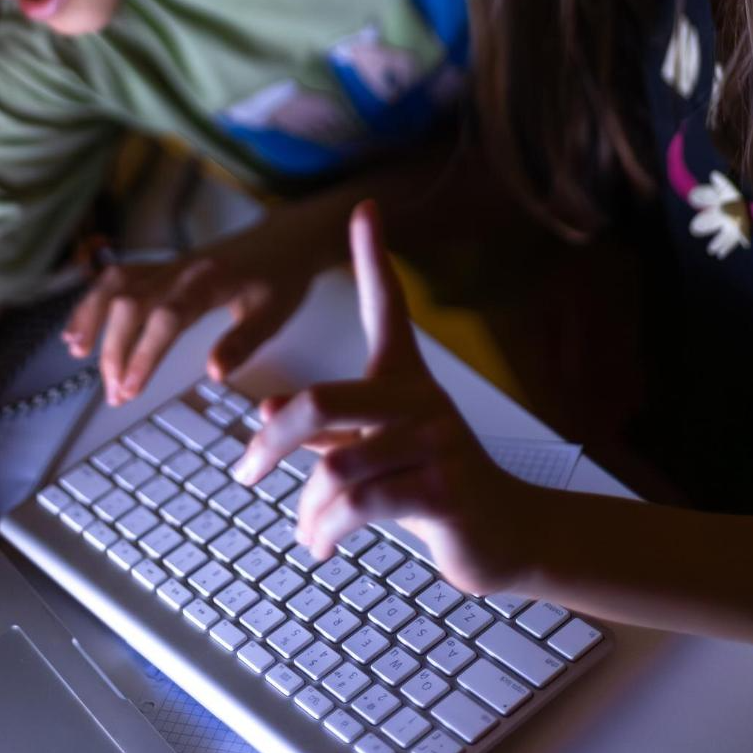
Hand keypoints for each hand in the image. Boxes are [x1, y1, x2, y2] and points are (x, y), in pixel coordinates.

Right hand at [62, 237, 316, 406]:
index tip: (129, 390)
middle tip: (114, 395)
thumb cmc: (281, 277)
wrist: (286, 238)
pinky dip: (93, 299)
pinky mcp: (161, 267)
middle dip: (114, 350)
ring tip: (76, 352)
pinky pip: (117, 277)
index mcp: (208, 282)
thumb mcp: (275, 314)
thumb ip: (243, 342)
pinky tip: (80, 326)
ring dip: (93, 316)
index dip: (143, 354)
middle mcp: (180, 270)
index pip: (166, 317)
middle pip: (131, 303)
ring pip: (116, 283)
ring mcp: (167, 265)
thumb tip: (213, 374)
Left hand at [232, 201, 540, 596]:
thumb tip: (264, 414)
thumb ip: (329, 429)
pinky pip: (361, 505)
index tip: (365, 207)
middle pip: (321, 401)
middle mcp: (423, 398)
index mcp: (407, 377)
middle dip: (271, 441)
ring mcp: (437, 442)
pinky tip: (323, 545)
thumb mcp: (378, 448)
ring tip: (307, 531)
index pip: (388, 304)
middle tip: (245, 471)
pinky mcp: (443, 490)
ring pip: (336, 467)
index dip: (375, 255)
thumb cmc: (432, 483)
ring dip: (308, 508)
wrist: (507, 535)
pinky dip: (328, 529)